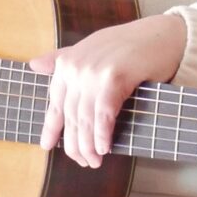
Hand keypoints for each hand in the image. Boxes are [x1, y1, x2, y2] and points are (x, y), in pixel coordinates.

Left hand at [28, 14, 185, 168]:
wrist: (162, 34)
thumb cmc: (129, 44)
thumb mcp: (91, 49)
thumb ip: (63, 59)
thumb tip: (33, 65)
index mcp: (68, 62)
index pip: (55, 101)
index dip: (51, 127)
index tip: (47, 146)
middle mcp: (77, 67)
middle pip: (70, 115)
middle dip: (74, 144)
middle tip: (82, 161)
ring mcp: (94, 72)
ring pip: (85, 119)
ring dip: (89, 145)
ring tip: (94, 161)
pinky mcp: (114, 78)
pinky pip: (103, 115)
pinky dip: (102, 135)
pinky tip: (104, 148)